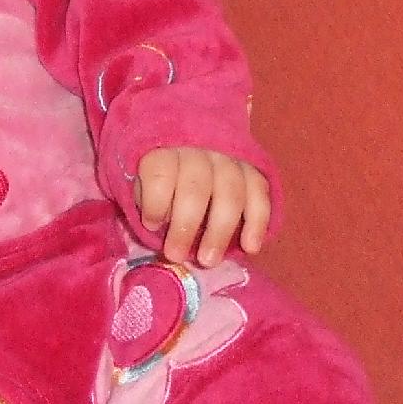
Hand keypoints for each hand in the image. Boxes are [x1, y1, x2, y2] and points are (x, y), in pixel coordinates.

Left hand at [136, 146, 269, 267]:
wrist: (195, 143)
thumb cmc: (163, 172)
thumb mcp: (142, 176)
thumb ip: (146, 196)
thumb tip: (157, 226)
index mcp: (165, 148)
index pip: (161, 172)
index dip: (155, 202)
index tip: (150, 225)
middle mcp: (199, 149)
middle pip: (195, 187)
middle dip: (185, 225)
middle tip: (176, 255)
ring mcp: (229, 159)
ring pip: (230, 194)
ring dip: (219, 231)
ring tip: (208, 260)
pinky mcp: (253, 171)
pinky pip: (260, 196)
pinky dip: (257, 223)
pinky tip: (250, 247)